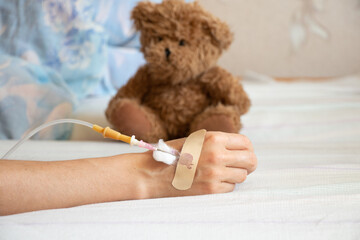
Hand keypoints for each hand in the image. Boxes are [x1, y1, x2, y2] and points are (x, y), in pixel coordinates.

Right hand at [141, 131, 256, 197]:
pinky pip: (230, 187)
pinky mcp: (211, 189)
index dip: (247, 149)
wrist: (153, 174)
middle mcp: (217, 154)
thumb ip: (217, 142)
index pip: (246, 143)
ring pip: (242, 175)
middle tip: (242, 166)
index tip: (243, 154)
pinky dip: (224, 185)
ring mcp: (215, 173)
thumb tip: (240, 149)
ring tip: (221, 173)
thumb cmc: (172, 154)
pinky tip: (212, 181)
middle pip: (251, 160)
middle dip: (248, 164)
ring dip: (235, 175)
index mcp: (213, 138)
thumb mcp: (195, 140)